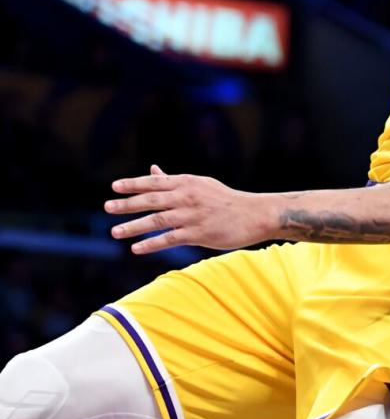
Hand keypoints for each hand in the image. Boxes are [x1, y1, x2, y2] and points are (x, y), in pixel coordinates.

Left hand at [104, 163, 273, 254]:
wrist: (253, 214)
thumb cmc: (224, 199)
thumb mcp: (199, 184)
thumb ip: (173, 181)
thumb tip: (152, 170)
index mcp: (187, 182)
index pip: (155, 182)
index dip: (134, 184)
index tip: (114, 186)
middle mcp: (187, 196)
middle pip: (152, 199)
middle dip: (128, 203)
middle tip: (107, 207)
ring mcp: (192, 215)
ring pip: (157, 219)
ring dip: (134, 226)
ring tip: (114, 231)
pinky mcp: (198, 233)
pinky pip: (170, 238)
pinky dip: (151, 243)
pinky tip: (136, 248)